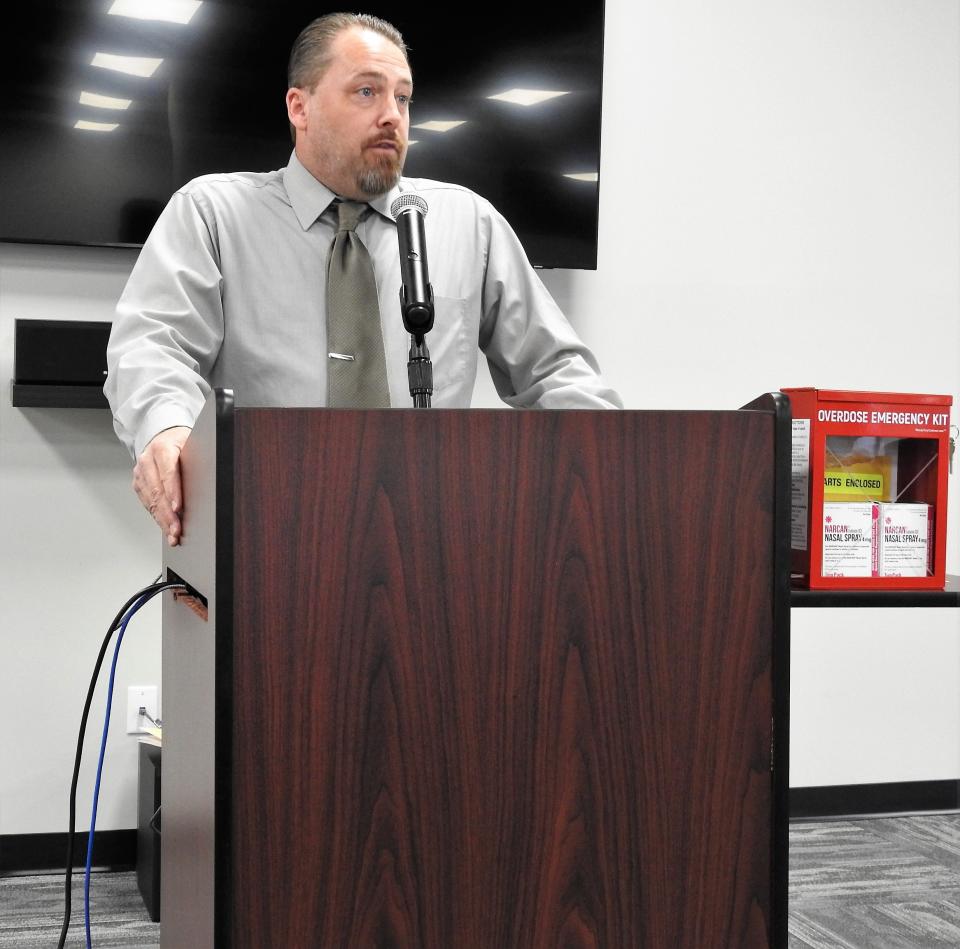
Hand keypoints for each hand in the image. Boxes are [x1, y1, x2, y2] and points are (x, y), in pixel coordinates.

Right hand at [132, 426, 191, 545]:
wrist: (162, 437)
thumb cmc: (181, 443)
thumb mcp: (193, 444)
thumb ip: (198, 459)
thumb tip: (212, 479)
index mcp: (162, 448)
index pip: (168, 472)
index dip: (173, 492)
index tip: (178, 508)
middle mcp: (147, 460)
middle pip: (157, 491)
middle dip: (167, 514)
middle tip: (177, 530)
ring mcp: (140, 473)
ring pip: (150, 501)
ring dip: (162, 520)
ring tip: (173, 535)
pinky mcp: (138, 484)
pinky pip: (147, 504)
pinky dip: (158, 518)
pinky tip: (166, 528)